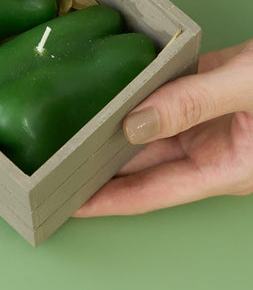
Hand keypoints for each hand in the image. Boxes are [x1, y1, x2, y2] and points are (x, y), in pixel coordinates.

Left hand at [74, 40, 252, 216]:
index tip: (69, 202)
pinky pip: (157, 94)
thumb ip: (194, 103)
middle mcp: (207, 147)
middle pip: (140, 161)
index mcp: (222, 167)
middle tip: (55, 161)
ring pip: (144, 126)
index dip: (108, 200)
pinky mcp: (199, 88)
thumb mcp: (248, 89)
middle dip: (98, 164)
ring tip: (67, 126)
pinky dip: (132, 91)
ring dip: (110, 124)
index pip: (152, 191)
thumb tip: (135, 123)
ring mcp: (201, 117)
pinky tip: (104, 87)